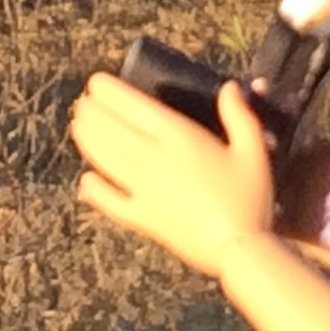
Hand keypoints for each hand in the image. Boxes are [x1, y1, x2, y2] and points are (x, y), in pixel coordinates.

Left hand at [70, 71, 274, 279]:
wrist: (239, 248)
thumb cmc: (250, 197)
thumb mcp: (252, 149)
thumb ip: (239, 115)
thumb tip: (230, 86)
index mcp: (178, 136)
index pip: (133, 106)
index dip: (109, 92)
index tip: (95, 82)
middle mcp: (154, 158)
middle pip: (112, 129)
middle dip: (93, 112)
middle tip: (82, 102)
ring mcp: (143, 189)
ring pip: (105, 159)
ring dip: (88, 140)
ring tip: (77, 126)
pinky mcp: (142, 218)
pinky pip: (109, 201)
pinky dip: (94, 190)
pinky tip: (85, 181)